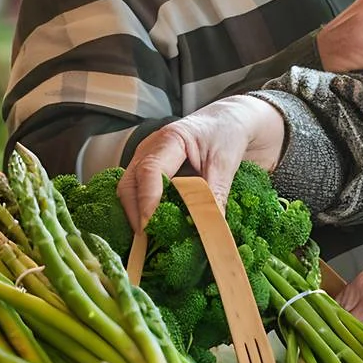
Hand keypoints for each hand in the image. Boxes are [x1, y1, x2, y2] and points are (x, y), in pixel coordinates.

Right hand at [117, 95, 285, 229]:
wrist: (232, 119)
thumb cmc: (228, 132)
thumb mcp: (226, 162)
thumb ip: (216, 194)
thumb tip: (211, 230)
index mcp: (170, 139)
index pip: (150, 171)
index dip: (148, 200)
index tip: (151, 226)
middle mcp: (151, 149)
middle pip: (129, 184)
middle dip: (134, 215)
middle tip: (148, 242)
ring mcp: (147, 160)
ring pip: (130, 192)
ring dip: (137, 217)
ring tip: (152, 241)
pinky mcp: (152, 173)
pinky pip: (140, 195)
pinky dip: (145, 214)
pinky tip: (157, 231)